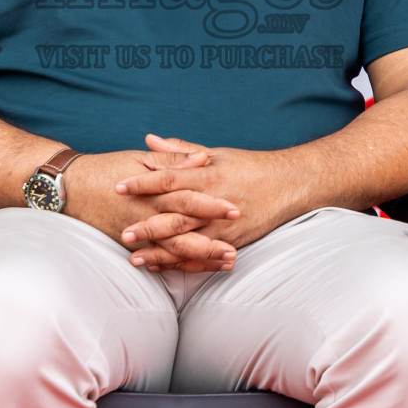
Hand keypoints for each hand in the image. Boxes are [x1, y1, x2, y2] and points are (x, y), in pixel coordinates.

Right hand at [62, 148, 240, 272]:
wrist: (69, 187)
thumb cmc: (106, 168)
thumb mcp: (140, 158)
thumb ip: (173, 159)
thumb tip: (203, 157)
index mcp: (153, 190)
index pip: (188, 198)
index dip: (212, 204)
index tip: (236, 209)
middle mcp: (146, 214)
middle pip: (184, 230)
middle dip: (211, 241)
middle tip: (235, 249)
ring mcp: (137, 232)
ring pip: (172, 250)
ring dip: (200, 258)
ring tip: (224, 263)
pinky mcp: (128, 244)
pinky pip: (155, 259)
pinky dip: (175, 265)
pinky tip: (195, 269)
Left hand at [115, 135, 298, 264]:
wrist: (289, 185)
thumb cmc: (249, 166)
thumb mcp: (216, 153)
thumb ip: (180, 151)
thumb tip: (149, 139)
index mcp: (207, 175)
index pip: (169, 179)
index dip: (142, 183)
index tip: (118, 187)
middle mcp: (213, 202)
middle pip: (175, 215)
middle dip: (147, 225)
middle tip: (121, 233)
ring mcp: (223, 225)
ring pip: (187, 241)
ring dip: (160, 252)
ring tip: (135, 259)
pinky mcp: (232, 241)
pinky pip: (203, 255)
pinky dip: (181, 263)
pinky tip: (161, 268)